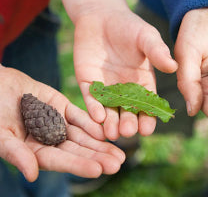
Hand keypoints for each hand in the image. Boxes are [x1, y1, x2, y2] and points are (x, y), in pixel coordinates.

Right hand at [0, 65, 124, 181]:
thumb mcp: (0, 133)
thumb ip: (16, 153)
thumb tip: (32, 175)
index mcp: (34, 152)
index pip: (59, 161)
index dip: (78, 165)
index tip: (98, 170)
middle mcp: (49, 140)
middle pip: (77, 151)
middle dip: (97, 157)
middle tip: (118, 164)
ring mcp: (57, 123)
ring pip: (83, 136)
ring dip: (100, 144)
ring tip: (120, 153)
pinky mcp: (62, 107)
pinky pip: (79, 116)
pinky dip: (92, 124)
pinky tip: (106, 132)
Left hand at [61, 0, 177, 139]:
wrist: (101, 16)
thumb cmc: (129, 27)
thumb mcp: (146, 37)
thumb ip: (158, 52)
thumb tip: (173, 67)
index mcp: (142, 83)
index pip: (146, 105)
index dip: (147, 118)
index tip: (147, 130)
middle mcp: (125, 90)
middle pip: (127, 112)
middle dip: (128, 124)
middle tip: (127, 131)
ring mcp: (106, 88)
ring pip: (109, 111)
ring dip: (110, 123)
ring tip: (112, 133)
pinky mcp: (88, 83)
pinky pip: (91, 99)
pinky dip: (94, 108)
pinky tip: (97, 117)